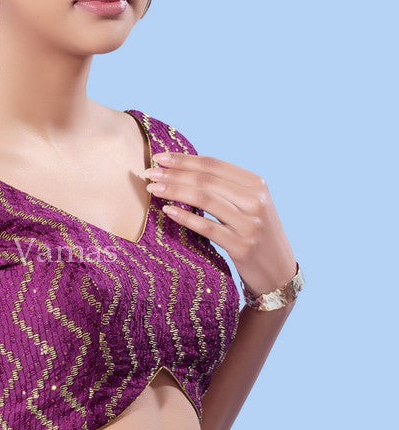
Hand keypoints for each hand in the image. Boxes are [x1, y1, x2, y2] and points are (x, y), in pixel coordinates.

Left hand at [142, 151, 297, 296]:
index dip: (184, 159)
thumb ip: (226, 187)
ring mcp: (250, 224)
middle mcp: (255, 201)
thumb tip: (185, 169)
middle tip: (150, 173)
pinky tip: (168, 211)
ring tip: (153, 188)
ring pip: (205, 200)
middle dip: (174, 174)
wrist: (278, 272)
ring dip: (175, 191)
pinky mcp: (242, 247)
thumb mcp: (250, 205)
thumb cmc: (255, 234)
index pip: (213, 165)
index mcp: (256, 184)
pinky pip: (207, 228)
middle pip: (207, 180)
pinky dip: (185, 217)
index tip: (160, 157)